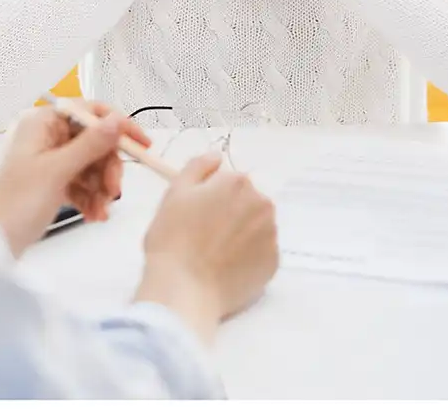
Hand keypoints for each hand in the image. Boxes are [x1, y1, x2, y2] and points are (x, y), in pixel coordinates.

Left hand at [0, 103, 149, 256]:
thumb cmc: (13, 204)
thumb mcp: (57, 171)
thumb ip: (90, 144)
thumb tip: (115, 120)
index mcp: (40, 122)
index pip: (87, 111)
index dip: (116, 125)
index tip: (140, 142)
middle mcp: (43, 135)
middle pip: (92, 140)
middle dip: (107, 167)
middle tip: (114, 191)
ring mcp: (46, 158)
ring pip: (89, 163)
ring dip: (100, 187)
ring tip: (100, 210)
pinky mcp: (49, 180)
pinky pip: (80, 181)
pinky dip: (90, 196)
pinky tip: (93, 214)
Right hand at [136, 155, 278, 342]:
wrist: (185, 288)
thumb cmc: (173, 237)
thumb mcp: (175, 191)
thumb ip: (198, 166)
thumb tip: (217, 157)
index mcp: (238, 182)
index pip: (227, 180)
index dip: (209, 195)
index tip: (196, 213)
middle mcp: (262, 204)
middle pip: (246, 200)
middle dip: (230, 211)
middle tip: (203, 233)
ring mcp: (271, 235)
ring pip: (255, 225)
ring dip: (240, 232)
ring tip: (215, 252)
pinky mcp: (274, 264)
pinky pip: (260, 251)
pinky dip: (247, 256)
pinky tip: (226, 266)